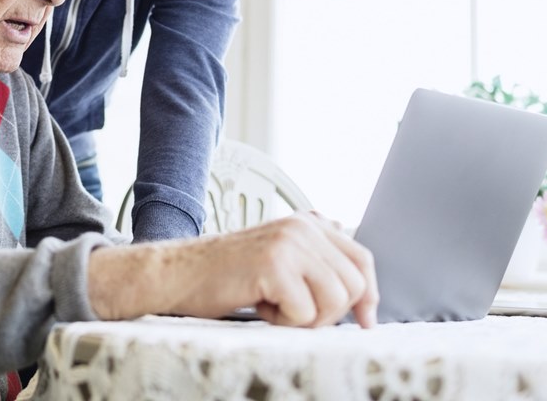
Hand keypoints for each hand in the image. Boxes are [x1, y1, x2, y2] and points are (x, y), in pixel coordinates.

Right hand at [89, 212, 378, 328]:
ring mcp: (289, 242)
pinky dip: (283, 322)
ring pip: (336, 300)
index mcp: (307, 223)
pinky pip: (306, 312)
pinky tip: (259, 306)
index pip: (361, 258)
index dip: (368, 294)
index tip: (366, 320)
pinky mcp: (275, 264)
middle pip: (354, 284)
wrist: (177, 273)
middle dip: (330, 312)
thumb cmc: (225, 275)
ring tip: (274, 307)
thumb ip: (316, 264)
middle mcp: (302, 226)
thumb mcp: (279, 260)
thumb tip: (363, 298)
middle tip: (293, 312)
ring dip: (306, 318)